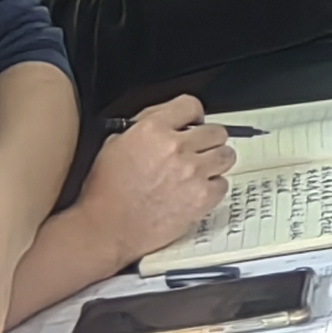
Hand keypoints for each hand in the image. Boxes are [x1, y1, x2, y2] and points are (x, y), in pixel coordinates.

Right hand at [71, 97, 235, 270]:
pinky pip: (223, 184)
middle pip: (216, 131)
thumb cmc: (105, 191)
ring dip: (215, 161)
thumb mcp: (113, 144)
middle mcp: (176, 147)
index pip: (191, 105)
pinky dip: (213, 187)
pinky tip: (197, 191)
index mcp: (152, 129)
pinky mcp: (201, 197)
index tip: (192, 124)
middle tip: (198, 151)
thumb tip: (165, 121)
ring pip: (226, 155)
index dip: (192, 116)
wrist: (106, 228)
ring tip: (201, 171)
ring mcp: (192, 173)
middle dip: (207, 140)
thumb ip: (143, 127)